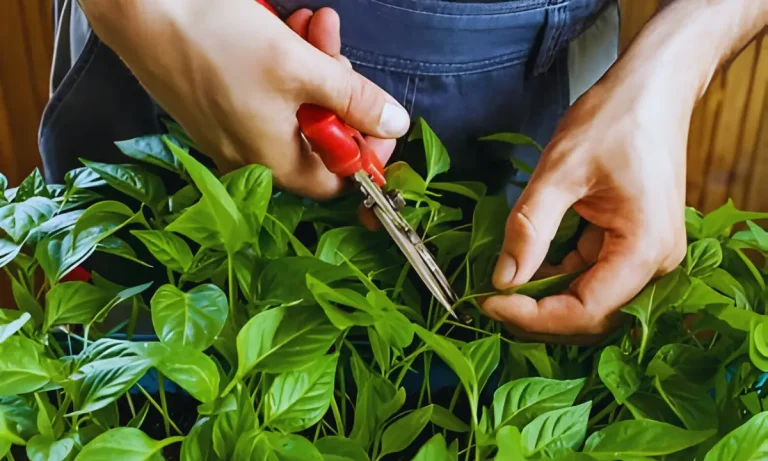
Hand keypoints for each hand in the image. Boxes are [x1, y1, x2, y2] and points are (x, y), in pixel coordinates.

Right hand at [80, 0, 406, 199]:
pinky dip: (284, 64)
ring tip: (313, 24)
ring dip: (313, 66)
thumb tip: (396, 125)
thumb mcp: (303, 68)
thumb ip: (356, 100)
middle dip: (338, 89)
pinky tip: (286, 28)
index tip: (380, 117)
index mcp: (272, 162)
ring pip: (293, 108)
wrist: (139, 10)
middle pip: (317, 136)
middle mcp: (249, 157)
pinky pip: (264, 95)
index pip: (336, 179)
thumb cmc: (217, 40)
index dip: (366, 151)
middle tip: (336, 49)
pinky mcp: (216, 105)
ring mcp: (230, 132)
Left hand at [480, 71, 688, 343]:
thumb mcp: (560, 171)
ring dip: (544, 298)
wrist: (652, 88)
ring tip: (500, 287)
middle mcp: (655, 262)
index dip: (534, 317)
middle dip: (538, 314)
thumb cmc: (613, 120)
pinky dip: (556, 275)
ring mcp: (646, 254)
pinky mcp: (633, 244)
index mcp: (645, 249)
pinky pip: (592, 274)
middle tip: (489, 299)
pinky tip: (527, 265)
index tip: (489, 302)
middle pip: (590, 314)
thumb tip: (502, 279)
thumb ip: (529, 228)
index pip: (586, 311)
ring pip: (589, 298)